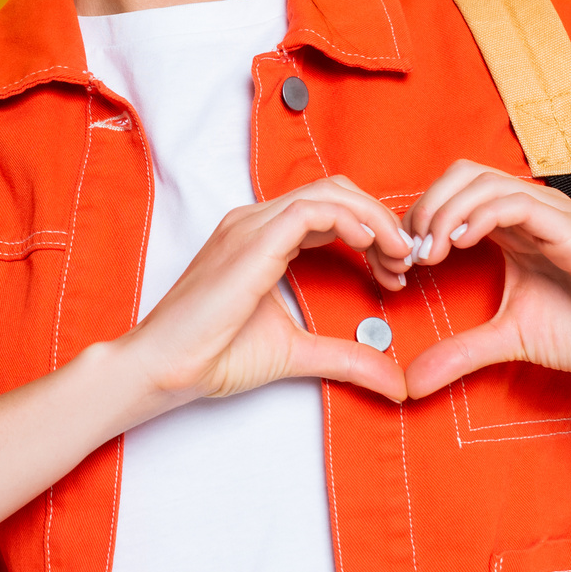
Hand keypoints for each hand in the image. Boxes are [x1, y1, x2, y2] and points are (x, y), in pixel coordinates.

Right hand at [114, 176, 412, 406]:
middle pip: (335, 191)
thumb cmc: (212, 355)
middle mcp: (255, 222)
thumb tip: (394, 380)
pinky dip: (351, 221)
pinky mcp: (252, 240)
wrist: (166, 367)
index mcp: (261, 238)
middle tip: (405, 260)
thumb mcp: (297, 353)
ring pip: (328, 193)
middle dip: (379, 220)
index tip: (395, 271)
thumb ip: (346, 357)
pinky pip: (312, 210)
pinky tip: (370, 247)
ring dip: (373, 219)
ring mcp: (251, 226)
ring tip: (397, 255)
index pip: (329, 210)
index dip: (371, 231)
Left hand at [393, 160, 570, 399]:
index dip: (421, 217)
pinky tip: (460, 243)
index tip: (402, 261)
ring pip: (484, 182)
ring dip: (446, 212)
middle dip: (426, 207)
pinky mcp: (570, 229)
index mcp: (513, 226)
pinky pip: (518, 203)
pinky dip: (481, 216)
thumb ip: (460, 352)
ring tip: (431, 252)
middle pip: (462, 174)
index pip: (455, 192)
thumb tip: (410, 383)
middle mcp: (529, 211)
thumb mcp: (506, 339)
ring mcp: (551, 214)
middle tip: (410, 253)